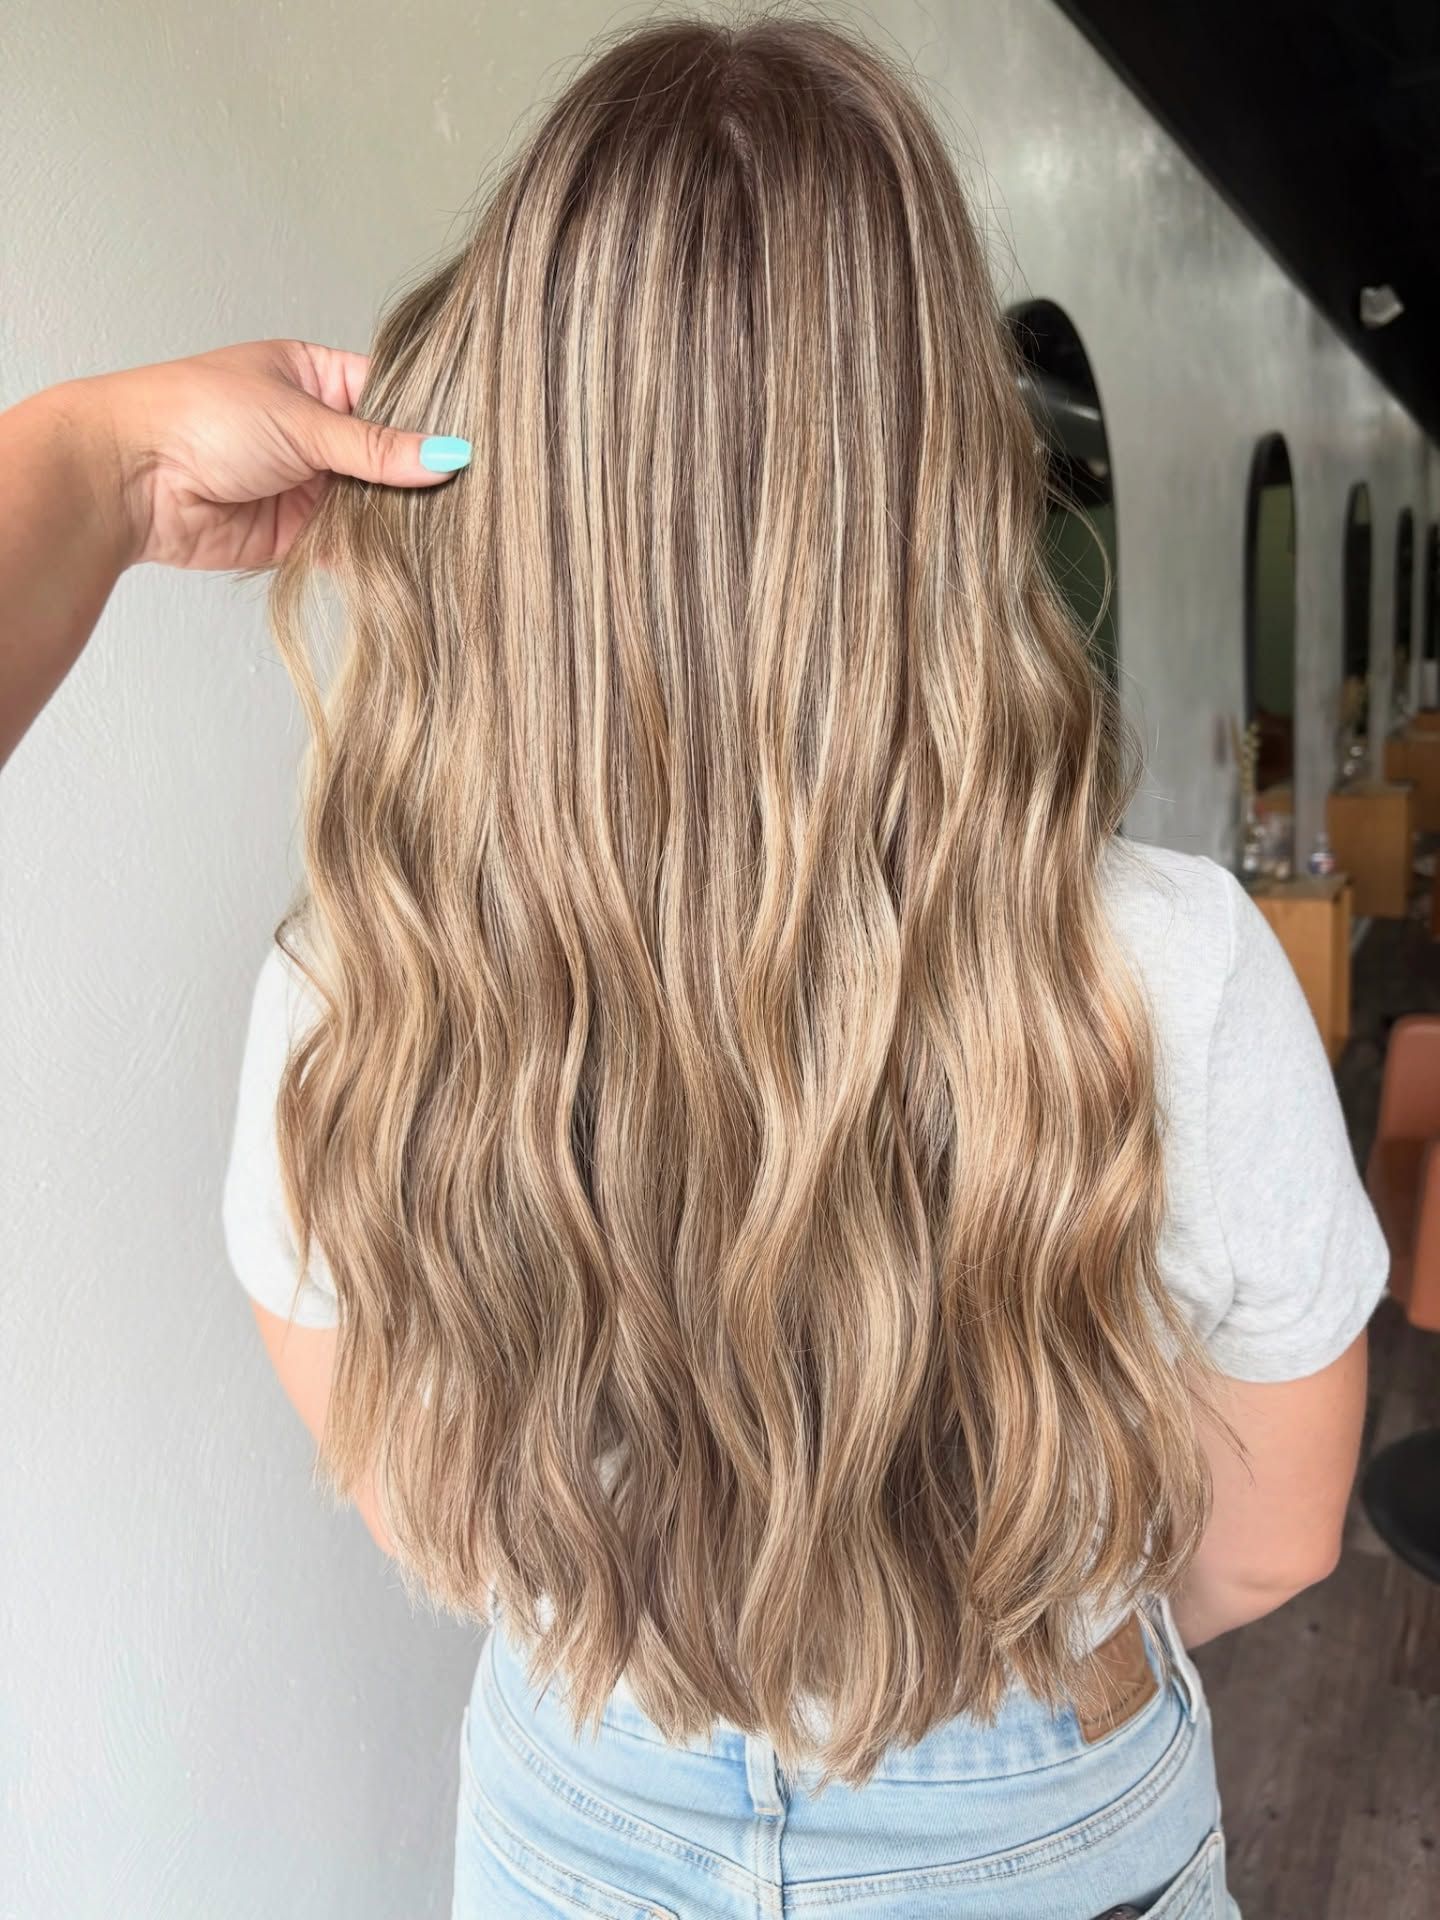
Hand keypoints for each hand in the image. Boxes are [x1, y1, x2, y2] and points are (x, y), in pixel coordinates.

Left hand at [57, 338, 468, 571]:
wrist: (131, 478)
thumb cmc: (197, 416)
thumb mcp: (300, 422)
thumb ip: (376, 449)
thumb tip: (447, 455)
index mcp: (316, 378)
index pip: (393, 397)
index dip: (430, 420)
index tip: (475, 445)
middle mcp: (317, 432)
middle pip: (389, 458)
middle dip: (419, 478)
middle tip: (471, 496)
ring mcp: (308, 485)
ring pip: (373, 507)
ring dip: (399, 520)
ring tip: (450, 532)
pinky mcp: (296, 535)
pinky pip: (348, 548)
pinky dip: (373, 557)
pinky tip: (410, 561)